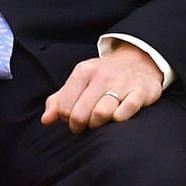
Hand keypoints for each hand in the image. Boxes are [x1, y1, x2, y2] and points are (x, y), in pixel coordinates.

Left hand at [42, 45, 165, 132]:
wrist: (140, 60)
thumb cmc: (104, 77)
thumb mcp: (80, 81)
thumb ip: (59, 100)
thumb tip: (45, 120)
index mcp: (83, 71)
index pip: (63, 107)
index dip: (66, 119)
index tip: (73, 118)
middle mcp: (101, 76)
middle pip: (79, 114)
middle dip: (80, 126)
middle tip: (85, 125)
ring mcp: (121, 84)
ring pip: (101, 114)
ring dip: (98, 124)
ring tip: (100, 122)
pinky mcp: (140, 92)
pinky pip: (125, 112)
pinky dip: (119, 119)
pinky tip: (117, 116)